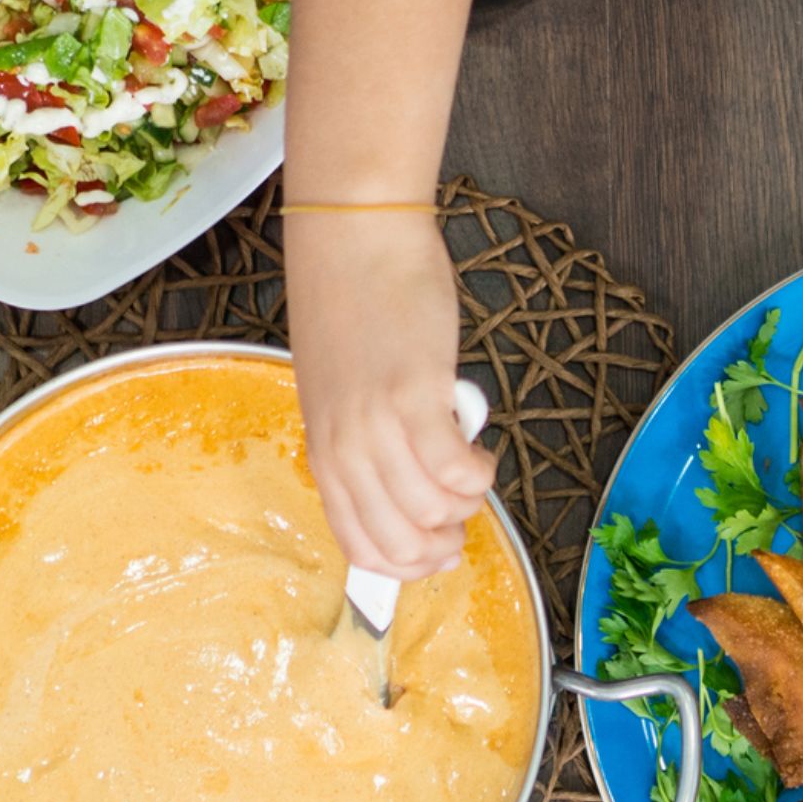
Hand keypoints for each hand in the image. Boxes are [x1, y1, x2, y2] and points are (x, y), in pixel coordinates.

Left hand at [290, 212, 493, 579]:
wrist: (354, 236)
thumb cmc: (352, 305)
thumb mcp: (341, 393)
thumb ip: (365, 444)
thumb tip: (413, 488)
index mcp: (323, 452)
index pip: (361, 545)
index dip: (409, 564)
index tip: (441, 549)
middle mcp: (344, 449)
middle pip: (400, 542)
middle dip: (444, 543)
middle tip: (463, 509)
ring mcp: (376, 426)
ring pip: (432, 512)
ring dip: (466, 502)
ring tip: (471, 466)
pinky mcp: (415, 396)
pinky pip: (457, 470)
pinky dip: (479, 472)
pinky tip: (479, 446)